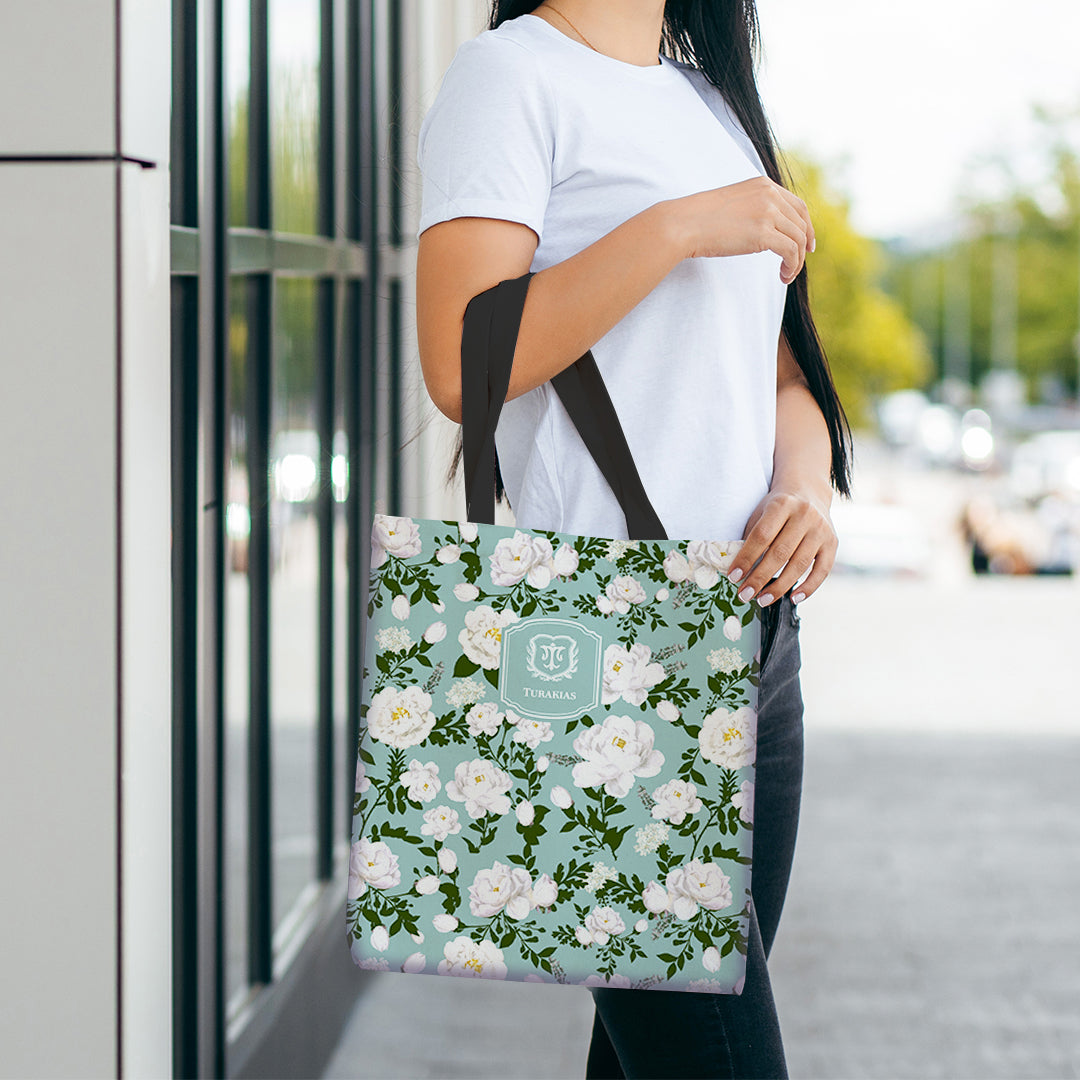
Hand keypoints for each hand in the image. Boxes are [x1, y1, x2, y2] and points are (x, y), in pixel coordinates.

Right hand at [667, 177, 815, 284]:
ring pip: (798, 239)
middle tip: (794, 266)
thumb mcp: (733, 205)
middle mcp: (769, 195)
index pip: (798, 206)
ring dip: (796, 261)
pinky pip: (790, 251)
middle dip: (802, 248)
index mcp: (763, 185)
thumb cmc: (700, 219)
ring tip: (786, 275)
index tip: (807, 245)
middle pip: (801, 224)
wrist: (683, 224)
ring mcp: (767, 212)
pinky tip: (782, 276)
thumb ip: (753, 210)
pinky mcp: (763, 233)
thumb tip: (765, 230)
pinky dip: (791, 266)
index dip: (807, 227)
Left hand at [726, 486, 837, 605]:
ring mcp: (821, 529)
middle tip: (744, 594)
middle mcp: (804, 515)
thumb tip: (739, 571)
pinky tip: (794, 599)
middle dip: (759, 578)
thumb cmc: (777, 508)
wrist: (808, 491)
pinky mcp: (833, 542)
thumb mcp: (761, 513)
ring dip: (779, 587)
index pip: (761, 536)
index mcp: (782, 504)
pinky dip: (809, 587)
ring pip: (799, 565)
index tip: (733, 577)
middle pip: (780, 553)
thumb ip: (751, 537)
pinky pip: (822, 570)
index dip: (746, 558)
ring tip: (762, 600)